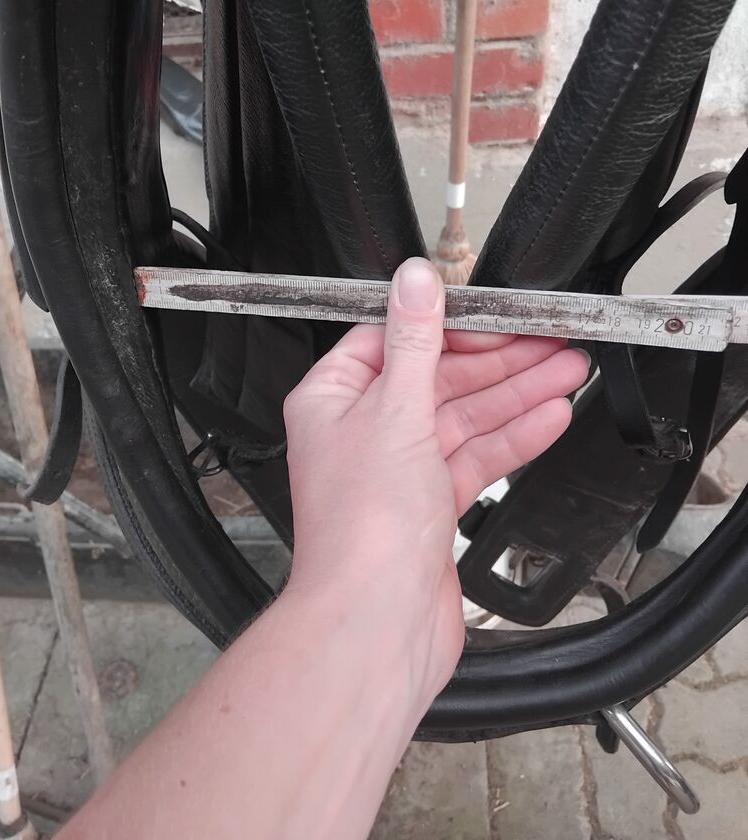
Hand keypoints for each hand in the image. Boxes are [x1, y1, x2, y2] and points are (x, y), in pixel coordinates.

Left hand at [282, 257, 589, 718]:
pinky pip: (476, 457)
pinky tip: (550, 418)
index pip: (394, 340)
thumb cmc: (362, 529)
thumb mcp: (395, 411)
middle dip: (499, 359)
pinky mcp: (429, 505)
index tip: (498, 315)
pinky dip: (513, 438)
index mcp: (334, 399)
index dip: (450, 325)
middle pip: (438, 377)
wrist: (375, 623)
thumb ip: (414, 342)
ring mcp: (397, 470)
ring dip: (518, 393)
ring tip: (569, 370)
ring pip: (464, 417)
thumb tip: (415, 279)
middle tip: (552, 341)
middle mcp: (362, 431)